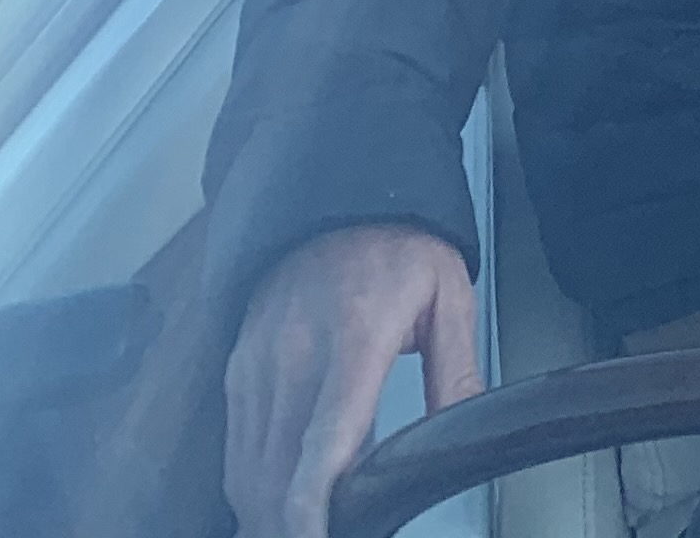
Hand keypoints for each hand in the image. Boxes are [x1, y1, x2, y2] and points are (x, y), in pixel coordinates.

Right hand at [225, 224, 479, 537]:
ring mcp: (259, 360)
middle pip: (276, 470)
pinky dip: (251, 482)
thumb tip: (463, 432)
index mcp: (356, 336)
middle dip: (290, 522)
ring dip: (267, 510)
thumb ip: (456, 372)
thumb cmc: (400, 246)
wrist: (337, 196)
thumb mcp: (451, 296)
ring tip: (303, 529)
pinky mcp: (239, 365)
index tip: (316, 537)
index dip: (313, 505)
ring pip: (247, 465)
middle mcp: (295, 352)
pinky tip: (276, 502)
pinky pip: (237, 443)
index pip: (324, 441)